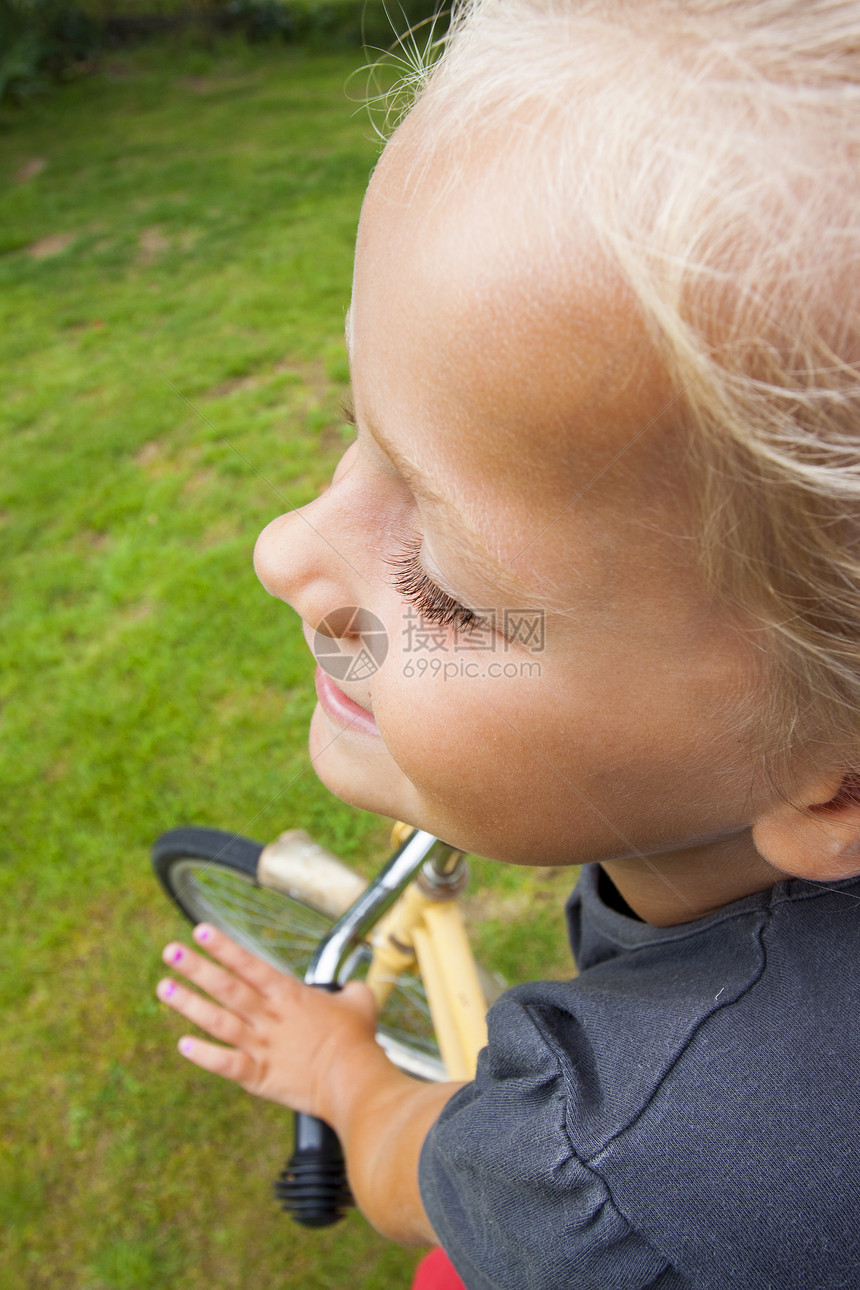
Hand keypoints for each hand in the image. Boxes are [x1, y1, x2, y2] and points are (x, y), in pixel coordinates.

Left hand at [156, 923, 378, 1117]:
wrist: (352, 1080)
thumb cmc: (356, 1042)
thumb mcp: (360, 1003)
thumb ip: (351, 991)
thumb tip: (353, 989)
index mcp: (289, 996)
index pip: (250, 964)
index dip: (224, 946)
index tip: (200, 931)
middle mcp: (269, 1016)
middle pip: (227, 987)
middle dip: (196, 967)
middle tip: (170, 951)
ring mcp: (261, 1046)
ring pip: (218, 1021)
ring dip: (189, 1004)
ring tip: (165, 987)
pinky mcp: (259, 1076)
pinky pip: (225, 1064)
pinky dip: (203, 1055)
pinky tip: (183, 1044)